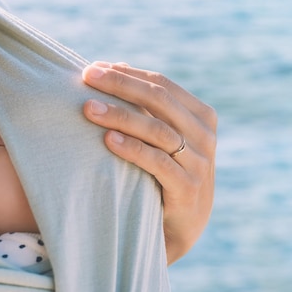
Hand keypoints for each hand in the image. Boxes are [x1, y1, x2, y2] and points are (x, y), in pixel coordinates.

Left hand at [82, 61, 216, 263]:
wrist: (181, 226)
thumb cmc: (164, 172)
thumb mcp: (161, 135)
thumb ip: (146, 105)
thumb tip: (117, 64)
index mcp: (200, 115)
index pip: (162, 84)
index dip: (127, 74)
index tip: (93, 67)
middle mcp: (204, 135)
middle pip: (159, 100)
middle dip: (120, 85)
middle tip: (87, 77)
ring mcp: (199, 162)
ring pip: (157, 129)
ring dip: (120, 115)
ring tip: (88, 108)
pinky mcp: (188, 188)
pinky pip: (157, 162)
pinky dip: (131, 148)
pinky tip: (107, 139)